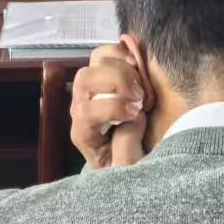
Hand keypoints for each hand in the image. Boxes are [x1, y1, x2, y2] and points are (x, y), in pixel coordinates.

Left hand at [69, 38, 150, 169]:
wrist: (134, 160)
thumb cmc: (129, 167)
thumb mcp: (128, 171)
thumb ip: (127, 149)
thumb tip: (133, 118)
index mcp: (83, 133)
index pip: (85, 111)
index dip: (112, 108)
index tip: (136, 114)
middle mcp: (83, 106)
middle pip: (85, 79)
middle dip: (116, 82)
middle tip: (140, 97)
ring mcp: (94, 88)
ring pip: (96, 61)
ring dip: (122, 68)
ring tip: (140, 84)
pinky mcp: (108, 76)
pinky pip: (109, 53)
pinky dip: (125, 54)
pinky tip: (139, 70)